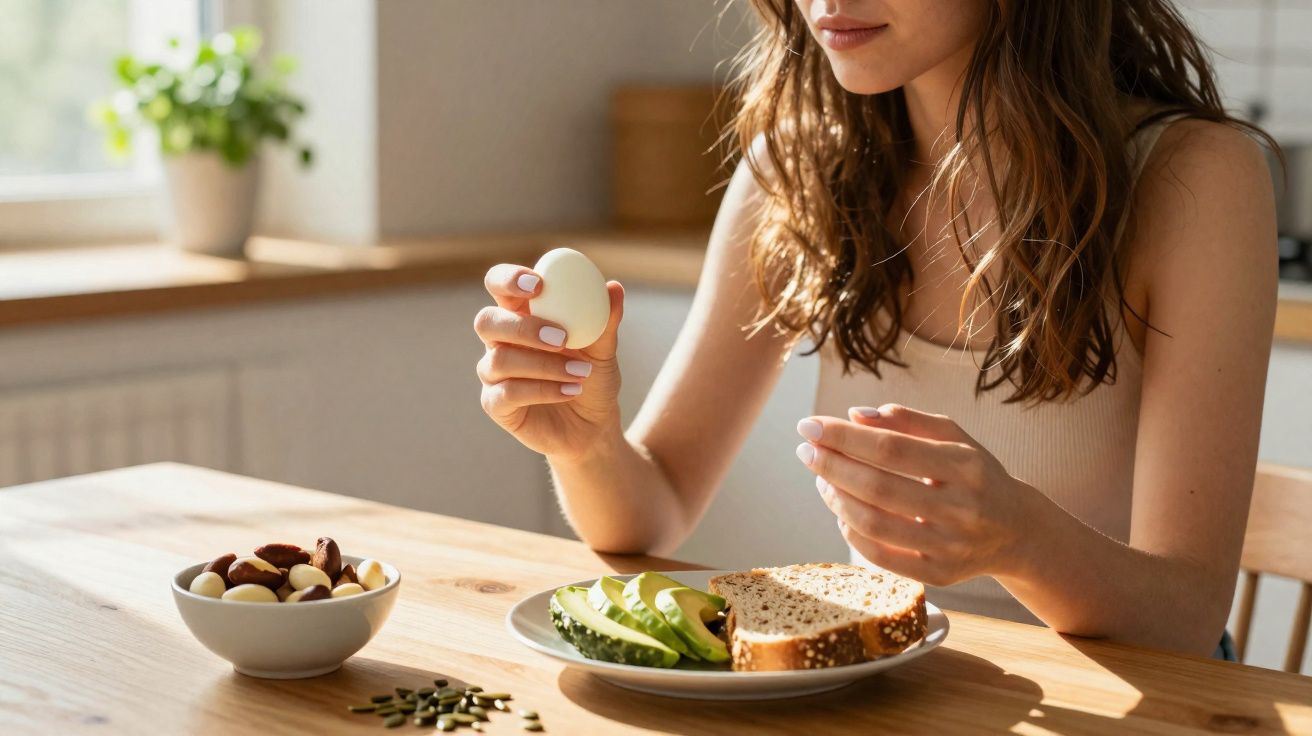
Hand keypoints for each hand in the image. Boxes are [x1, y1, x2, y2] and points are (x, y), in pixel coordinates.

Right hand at [474, 263, 625, 461]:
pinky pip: (507, 393)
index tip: (538, 284)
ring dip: (544, 365)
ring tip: (581, 374)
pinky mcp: (495, 405)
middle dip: (522, 327)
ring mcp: (493, 373)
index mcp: (521, 314)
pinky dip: (542, 390)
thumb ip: (606, 320)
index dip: (508, 278)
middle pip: (486, 321)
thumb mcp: (604, 350)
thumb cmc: (591, 378)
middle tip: (561, 337)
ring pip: (500, 360)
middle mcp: (500, 341)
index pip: (498, 285)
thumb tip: (614, 288)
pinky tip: (570, 390)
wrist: (592, 426)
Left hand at [795, 404, 1046, 586]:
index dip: (844, 437)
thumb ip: (906, 421)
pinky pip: (881, 557)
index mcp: (965, 465)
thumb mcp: (954, 437)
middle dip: (832, 466)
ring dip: (837, 499)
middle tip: (805, 451)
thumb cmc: (975, 474)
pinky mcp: (939, 575)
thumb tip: (855, 415)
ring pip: (875, 524)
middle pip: (879, 487)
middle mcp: (961, 508)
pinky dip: (852, 533)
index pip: (891, 448)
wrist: (1017, 531)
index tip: (809, 425)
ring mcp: (950, 546)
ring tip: (822, 480)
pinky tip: (842, 512)